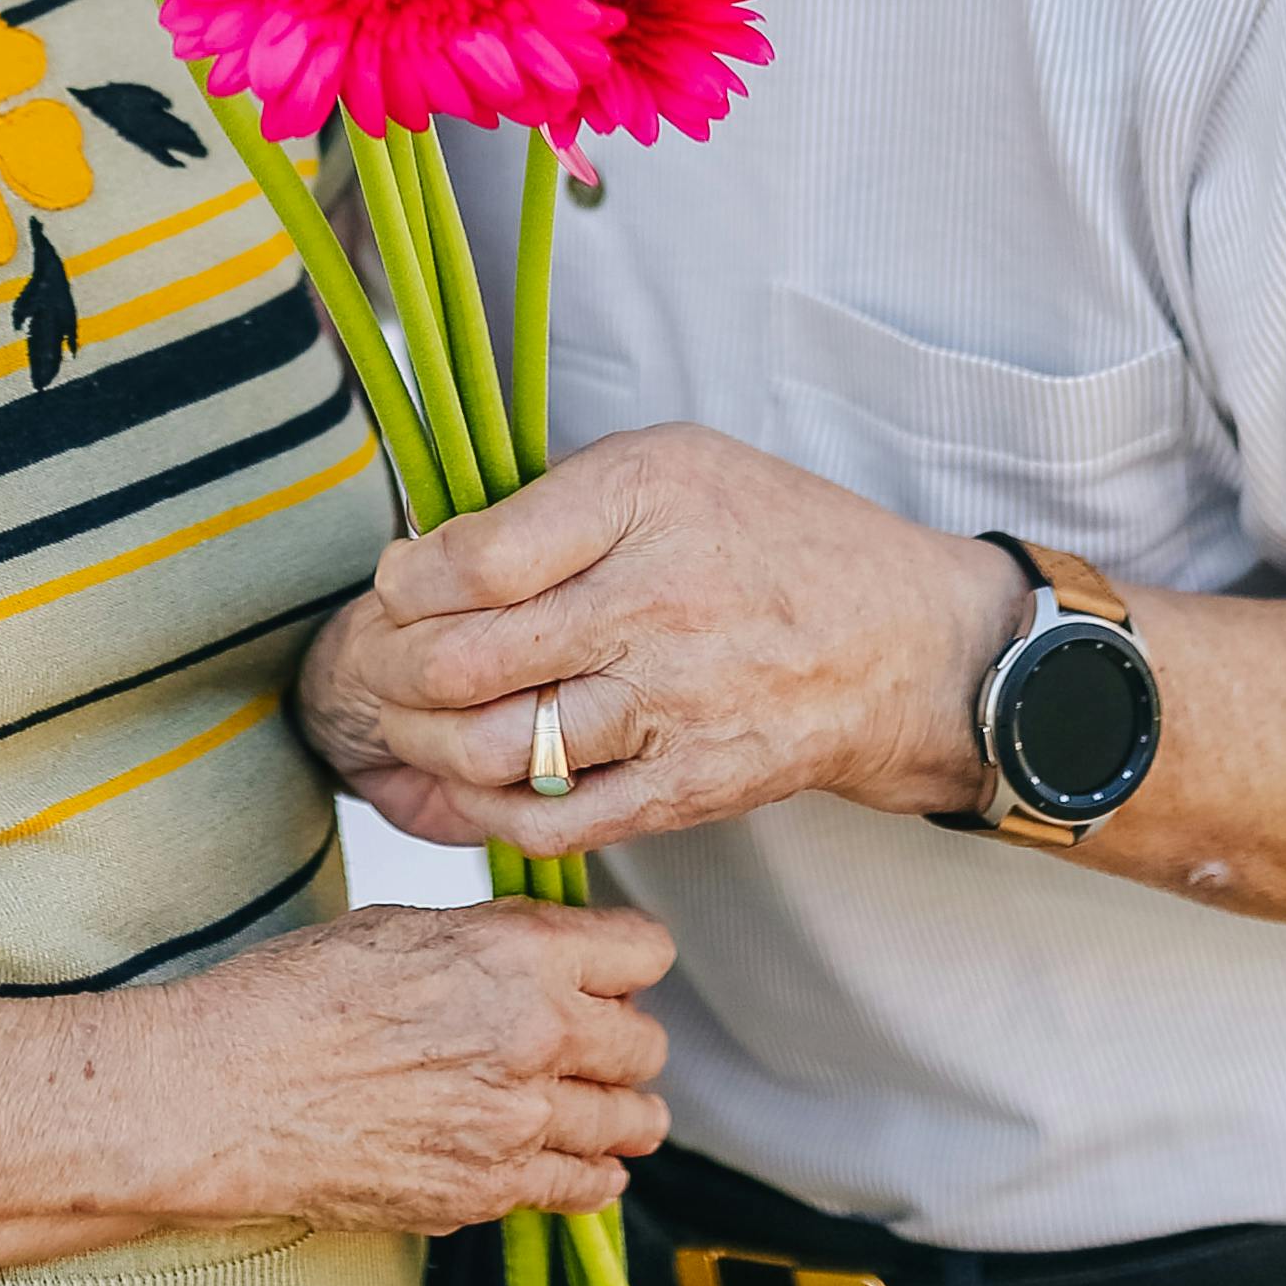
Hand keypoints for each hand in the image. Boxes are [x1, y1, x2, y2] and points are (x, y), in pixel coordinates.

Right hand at [144, 898, 675, 1229]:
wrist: (226, 1095)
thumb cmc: (291, 1000)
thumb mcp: (402, 929)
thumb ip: (495, 941)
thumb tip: (545, 952)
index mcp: (518, 956)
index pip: (644, 951)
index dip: (626, 959)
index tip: (613, 970)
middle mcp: (537, 1038)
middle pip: (646, 1044)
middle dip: (622, 1039)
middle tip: (589, 1041)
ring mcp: (519, 1126)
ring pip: (633, 1123)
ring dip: (617, 1112)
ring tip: (591, 1106)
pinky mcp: (491, 1193)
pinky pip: (585, 1188)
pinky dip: (586, 1173)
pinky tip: (564, 1158)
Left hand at [295, 421, 1018, 854]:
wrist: (905, 645)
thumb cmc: (774, 537)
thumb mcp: (672, 465)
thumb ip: (554, 502)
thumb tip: (427, 558)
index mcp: (643, 502)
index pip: (473, 559)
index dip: (407, 580)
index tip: (399, 584)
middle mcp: (653, 603)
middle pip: (464, 661)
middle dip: (391, 670)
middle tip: (379, 664)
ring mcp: (670, 706)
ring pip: (496, 748)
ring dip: (426, 743)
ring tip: (410, 723)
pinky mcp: (686, 788)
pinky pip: (553, 819)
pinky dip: (487, 810)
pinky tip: (469, 782)